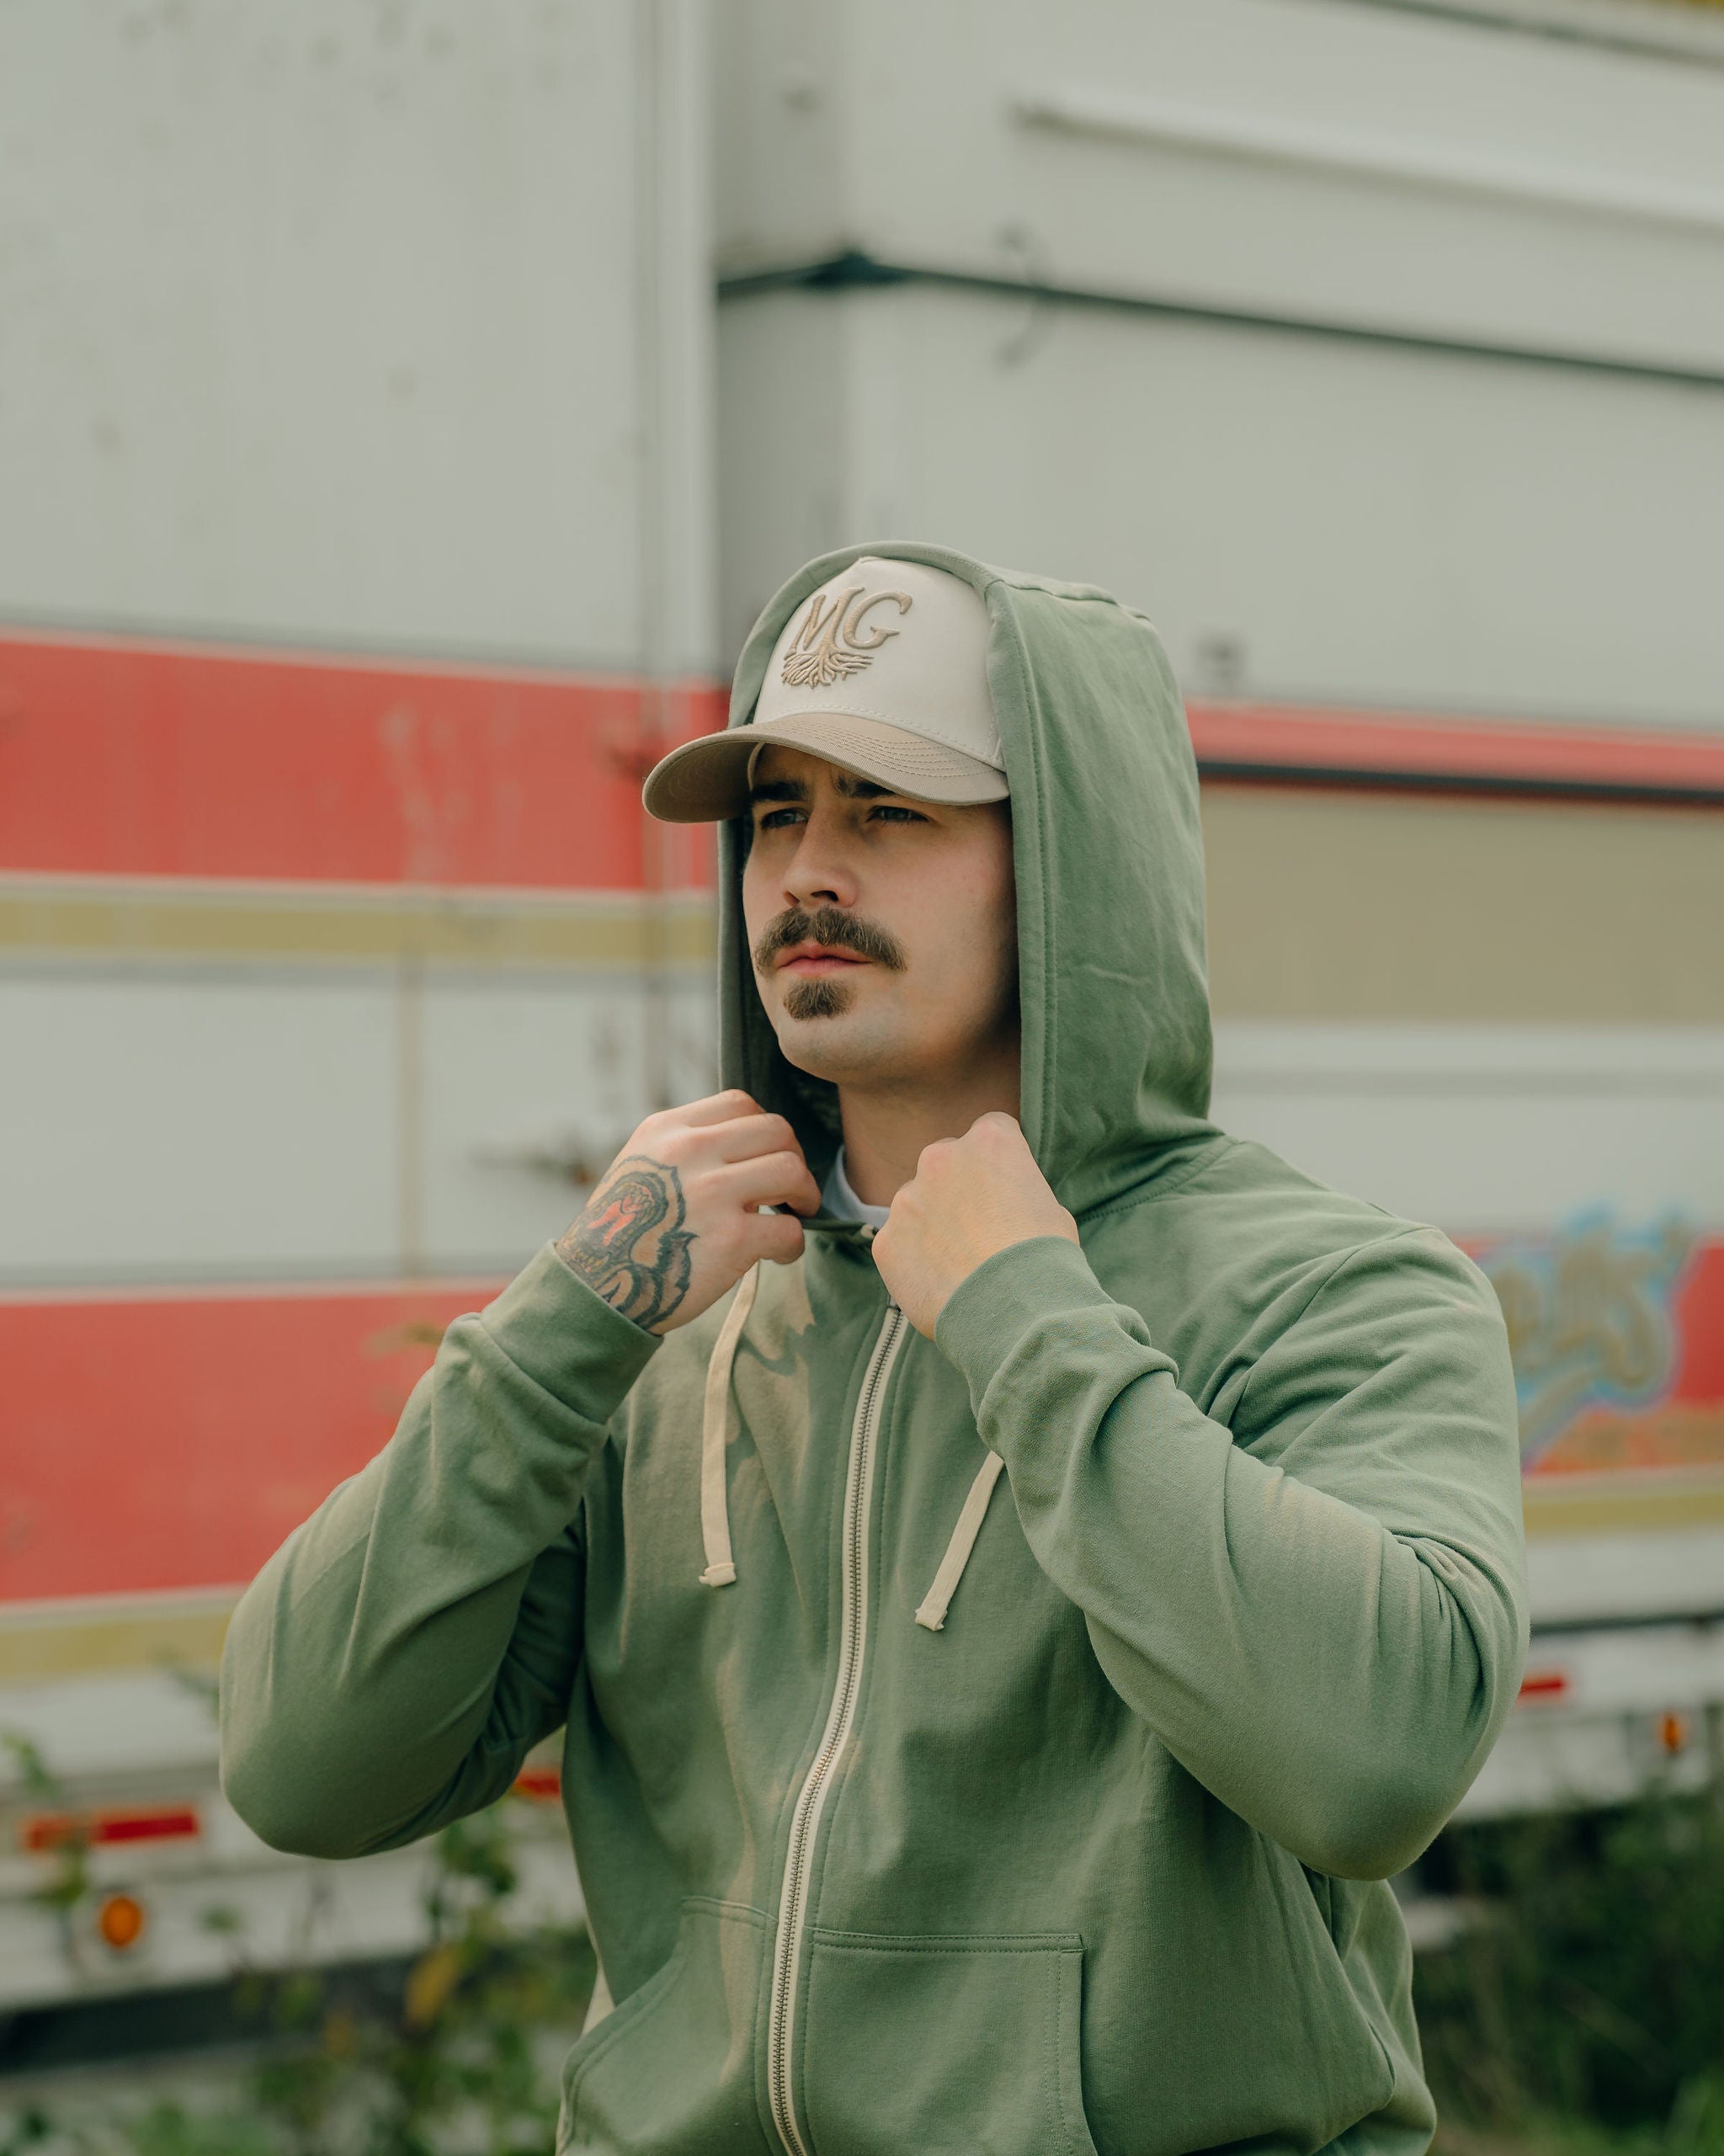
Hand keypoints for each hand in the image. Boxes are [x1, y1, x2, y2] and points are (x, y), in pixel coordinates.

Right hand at [555, 1091, 819, 1333]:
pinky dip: (793, 1244)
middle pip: (775, 1129)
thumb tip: (745, 1148)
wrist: (595, 1290)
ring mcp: (712, 1194)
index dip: (764, 1131)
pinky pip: (789, 1229)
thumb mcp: (640, 1165)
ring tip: (794, 1213)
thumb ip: (685, 1148)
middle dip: (793, 1158)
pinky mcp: (732, 1239)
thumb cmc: (622, 1233)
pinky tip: (778, 1254)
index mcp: (666, 1130)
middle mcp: (689, 1152)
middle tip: (790, 1187)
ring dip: (804, 1193)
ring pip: (791, 1169)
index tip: (764, 1157)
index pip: (740, 1103)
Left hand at [872, 1112, 1077, 1338]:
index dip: (1000, 1163)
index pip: (991, 1131)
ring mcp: (907, 1198)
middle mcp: (940, 1158)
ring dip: (932, 1223)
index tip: (1005, 1189)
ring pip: (916, 1203)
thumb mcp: (1050, 1207)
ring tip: (960, 1264)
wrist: (1015, 1312)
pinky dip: (914, 1260)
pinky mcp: (886, 1240)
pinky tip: (941, 1284)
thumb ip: (1015, 1189)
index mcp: (989, 1141)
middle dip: (958, 1188)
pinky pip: (899, 1243)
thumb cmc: (1044, 1260)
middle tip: (979, 1229)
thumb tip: (1003, 1201)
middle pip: (945, 1163)